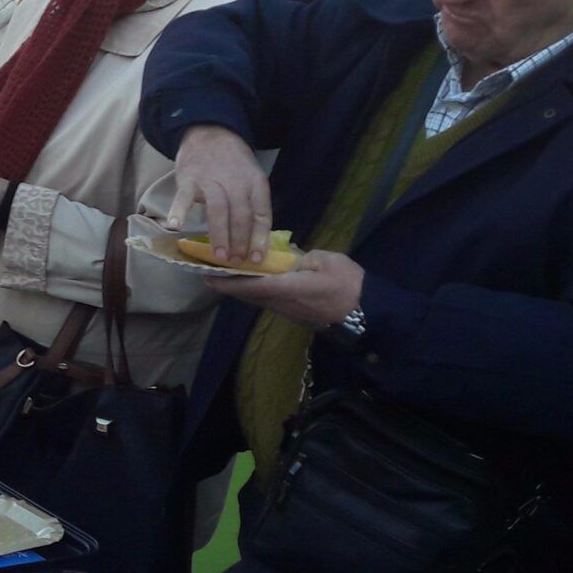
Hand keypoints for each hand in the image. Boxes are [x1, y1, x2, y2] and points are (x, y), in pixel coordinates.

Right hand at [165, 124, 270, 265]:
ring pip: (219, 210)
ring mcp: (211, 180)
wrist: (210, 132)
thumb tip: (255, 240)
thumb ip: (253, 204)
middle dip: (240, 241)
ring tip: (219, 257)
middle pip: (241, 215)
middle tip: (235, 262)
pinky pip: (184, 197)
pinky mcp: (189, 179)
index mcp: (255, 183)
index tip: (256, 259)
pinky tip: (175, 226)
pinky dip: (179, 211)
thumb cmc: (233, 162)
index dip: (259, 239)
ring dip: (220, 235)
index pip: (261, 214)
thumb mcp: (252, 178)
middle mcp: (236, 182)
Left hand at [204, 251, 365, 330]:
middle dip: (228, 282)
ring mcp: (288, 311)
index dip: (225, 281)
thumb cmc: (347, 285)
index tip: (205, 275)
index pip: (248, 286)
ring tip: (230, 271)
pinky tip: (256, 279)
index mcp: (285, 289)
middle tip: (211, 268)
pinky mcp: (296, 314)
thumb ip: (301, 258)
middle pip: (247, 294)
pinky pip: (270, 301)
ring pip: (258, 299)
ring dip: (242, 287)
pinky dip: (258, 290)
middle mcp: (281, 303)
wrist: (367, 314)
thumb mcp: (325, 260)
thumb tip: (287, 260)